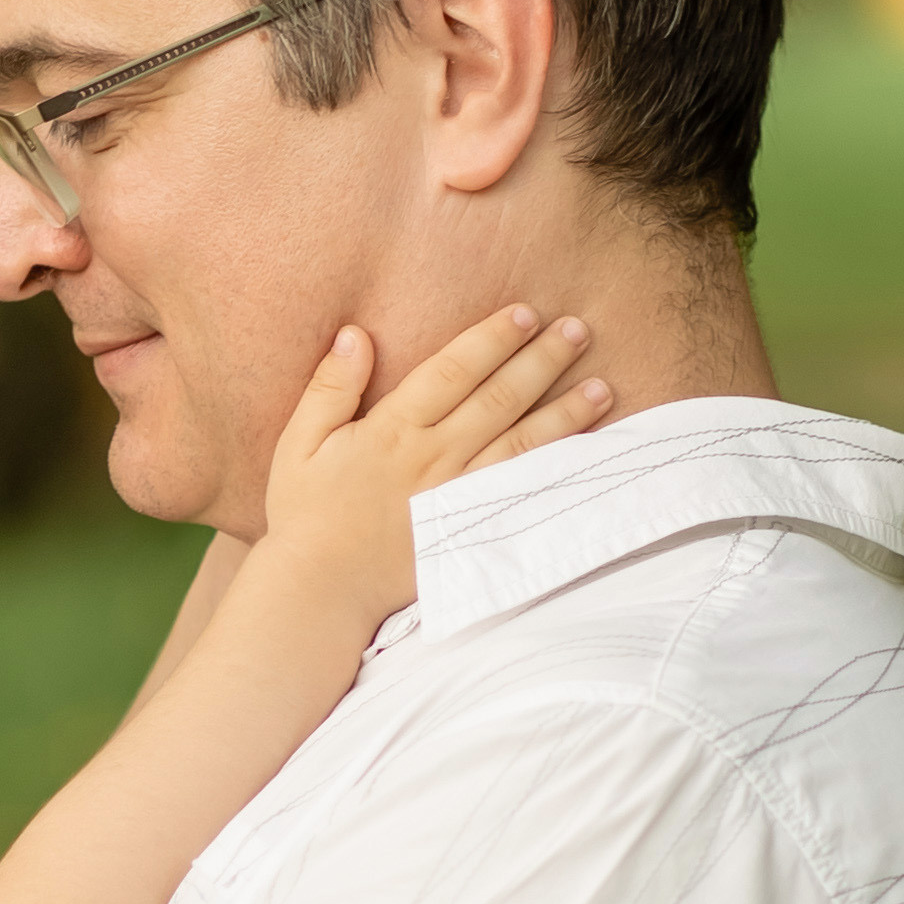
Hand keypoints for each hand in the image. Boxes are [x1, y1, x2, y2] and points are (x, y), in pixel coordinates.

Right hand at [262, 310, 608, 617]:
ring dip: (565, 413)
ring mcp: (457, 497)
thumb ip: (330, 388)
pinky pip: (521, 494)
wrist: (321, 590)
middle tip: (578, 330)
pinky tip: (585, 455)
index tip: (525, 313)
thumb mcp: (299, 444)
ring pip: (522, 445)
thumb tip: (356, 334)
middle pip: (499, 399)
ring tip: (604, 386)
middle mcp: (434, 458)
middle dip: (541, 361)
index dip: (492, 339)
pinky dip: (556, 472)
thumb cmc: (305, 516)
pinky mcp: (470, 531)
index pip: (453, 371)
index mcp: (393, 430)